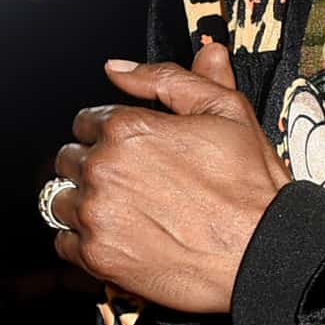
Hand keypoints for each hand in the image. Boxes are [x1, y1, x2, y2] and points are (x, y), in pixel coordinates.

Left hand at [46, 43, 288, 313]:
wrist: (263, 252)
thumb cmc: (250, 185)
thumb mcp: (224, 110)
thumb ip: (168, 79)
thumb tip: (119, 67)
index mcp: (127, 128)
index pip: (84, 122)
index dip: (107, 134)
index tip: (128, 150)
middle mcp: (104, 169)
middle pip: (69, 160)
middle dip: (94, 166)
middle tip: (130, 183)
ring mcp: (97, 215)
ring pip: (60, 200)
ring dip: (84, 203)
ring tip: (122, 211)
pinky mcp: (98, 257)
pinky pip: (63, 243)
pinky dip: (82, 241)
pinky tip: (115, 237)